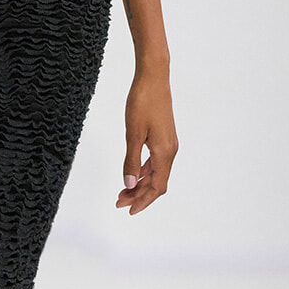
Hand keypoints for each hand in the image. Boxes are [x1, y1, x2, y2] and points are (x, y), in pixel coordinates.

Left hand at [118, 66, 177, 213]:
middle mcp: (170, 150)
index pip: (157, 187)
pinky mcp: (164, 136)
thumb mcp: (133, 133)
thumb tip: (128, 185)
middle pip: (157, 183)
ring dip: (140, 184)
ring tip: (122, 192)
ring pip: (156, 172)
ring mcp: (168, 143)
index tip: (128, 210)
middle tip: (118, 203)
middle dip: (139, 195)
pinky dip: (143, 171)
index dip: (143, 201)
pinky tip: (132, 173)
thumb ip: (131, 160)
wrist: (153, 78)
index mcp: (164, 152)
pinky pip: (155, 161)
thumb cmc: (142, 102)